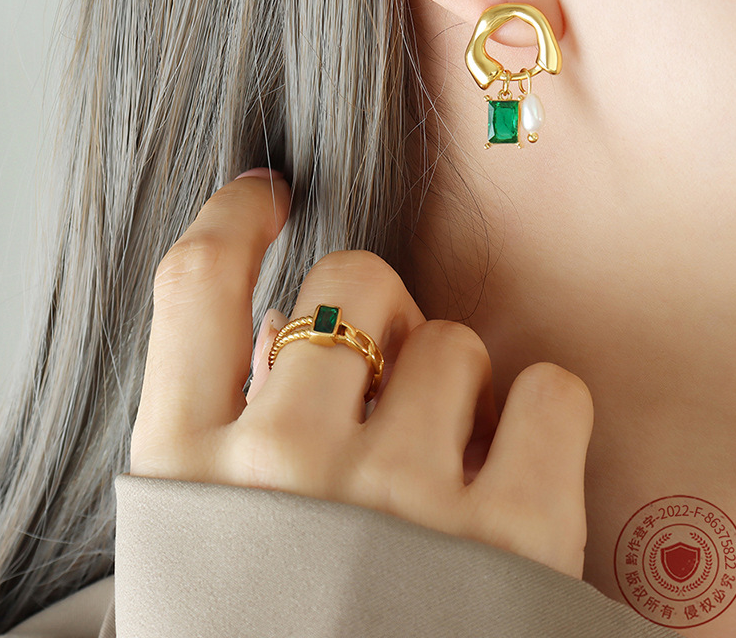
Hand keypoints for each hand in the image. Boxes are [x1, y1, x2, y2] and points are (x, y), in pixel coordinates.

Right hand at [130, 170, 594, 578]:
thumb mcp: (198, 543)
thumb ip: (225, 435)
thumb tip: (285, 338)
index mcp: (186, 471)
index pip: (195, 283)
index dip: (233, 217)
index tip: (265, 193)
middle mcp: (285, 467)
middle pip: (352, 282)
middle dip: (374, 310)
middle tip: (380, 373)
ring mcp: (399, 499)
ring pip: (456, 338)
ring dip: (452, 380)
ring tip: (437, 465)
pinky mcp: (512, 537)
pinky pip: (550, 392)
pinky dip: (540, 416)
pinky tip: (512, 473)